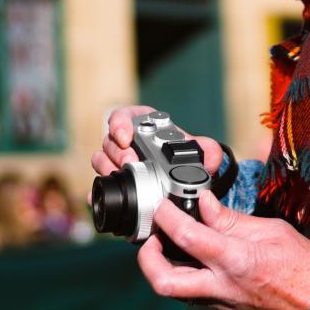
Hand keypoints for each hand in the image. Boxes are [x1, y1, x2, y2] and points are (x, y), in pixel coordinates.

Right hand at [91, 105, 224, 179]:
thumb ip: (207, 150)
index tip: (125, 136)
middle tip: (130, 162)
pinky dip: (100, 187)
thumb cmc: (185, 159)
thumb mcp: (198, 152)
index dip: (120, 123)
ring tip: (123, 176)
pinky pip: (99, 183)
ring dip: (109, 168)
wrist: (180, 186)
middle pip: (110, 140)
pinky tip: (105, 192)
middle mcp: (126, 142)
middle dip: (118, 152)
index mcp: (143, 127)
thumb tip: (210, 155)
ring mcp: (116, 162)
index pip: (122, 116)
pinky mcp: (114, 182)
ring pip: (101, 159)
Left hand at [138, 191, 309, 309]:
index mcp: (236, 261)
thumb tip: (204, 203)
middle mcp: (222, 287)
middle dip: (148, 259)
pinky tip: (192, 256)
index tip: (163, 204)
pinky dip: (185, 273)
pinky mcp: (224, 309)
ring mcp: (221, 303)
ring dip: (163, 267)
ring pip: (175, 291)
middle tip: (151, 238)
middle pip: (164, 282)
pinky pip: (193, 293)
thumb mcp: (271, 231)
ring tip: (169, 243)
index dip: (168, 216)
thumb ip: (231, 220)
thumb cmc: (303, 267)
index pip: (188, 237)